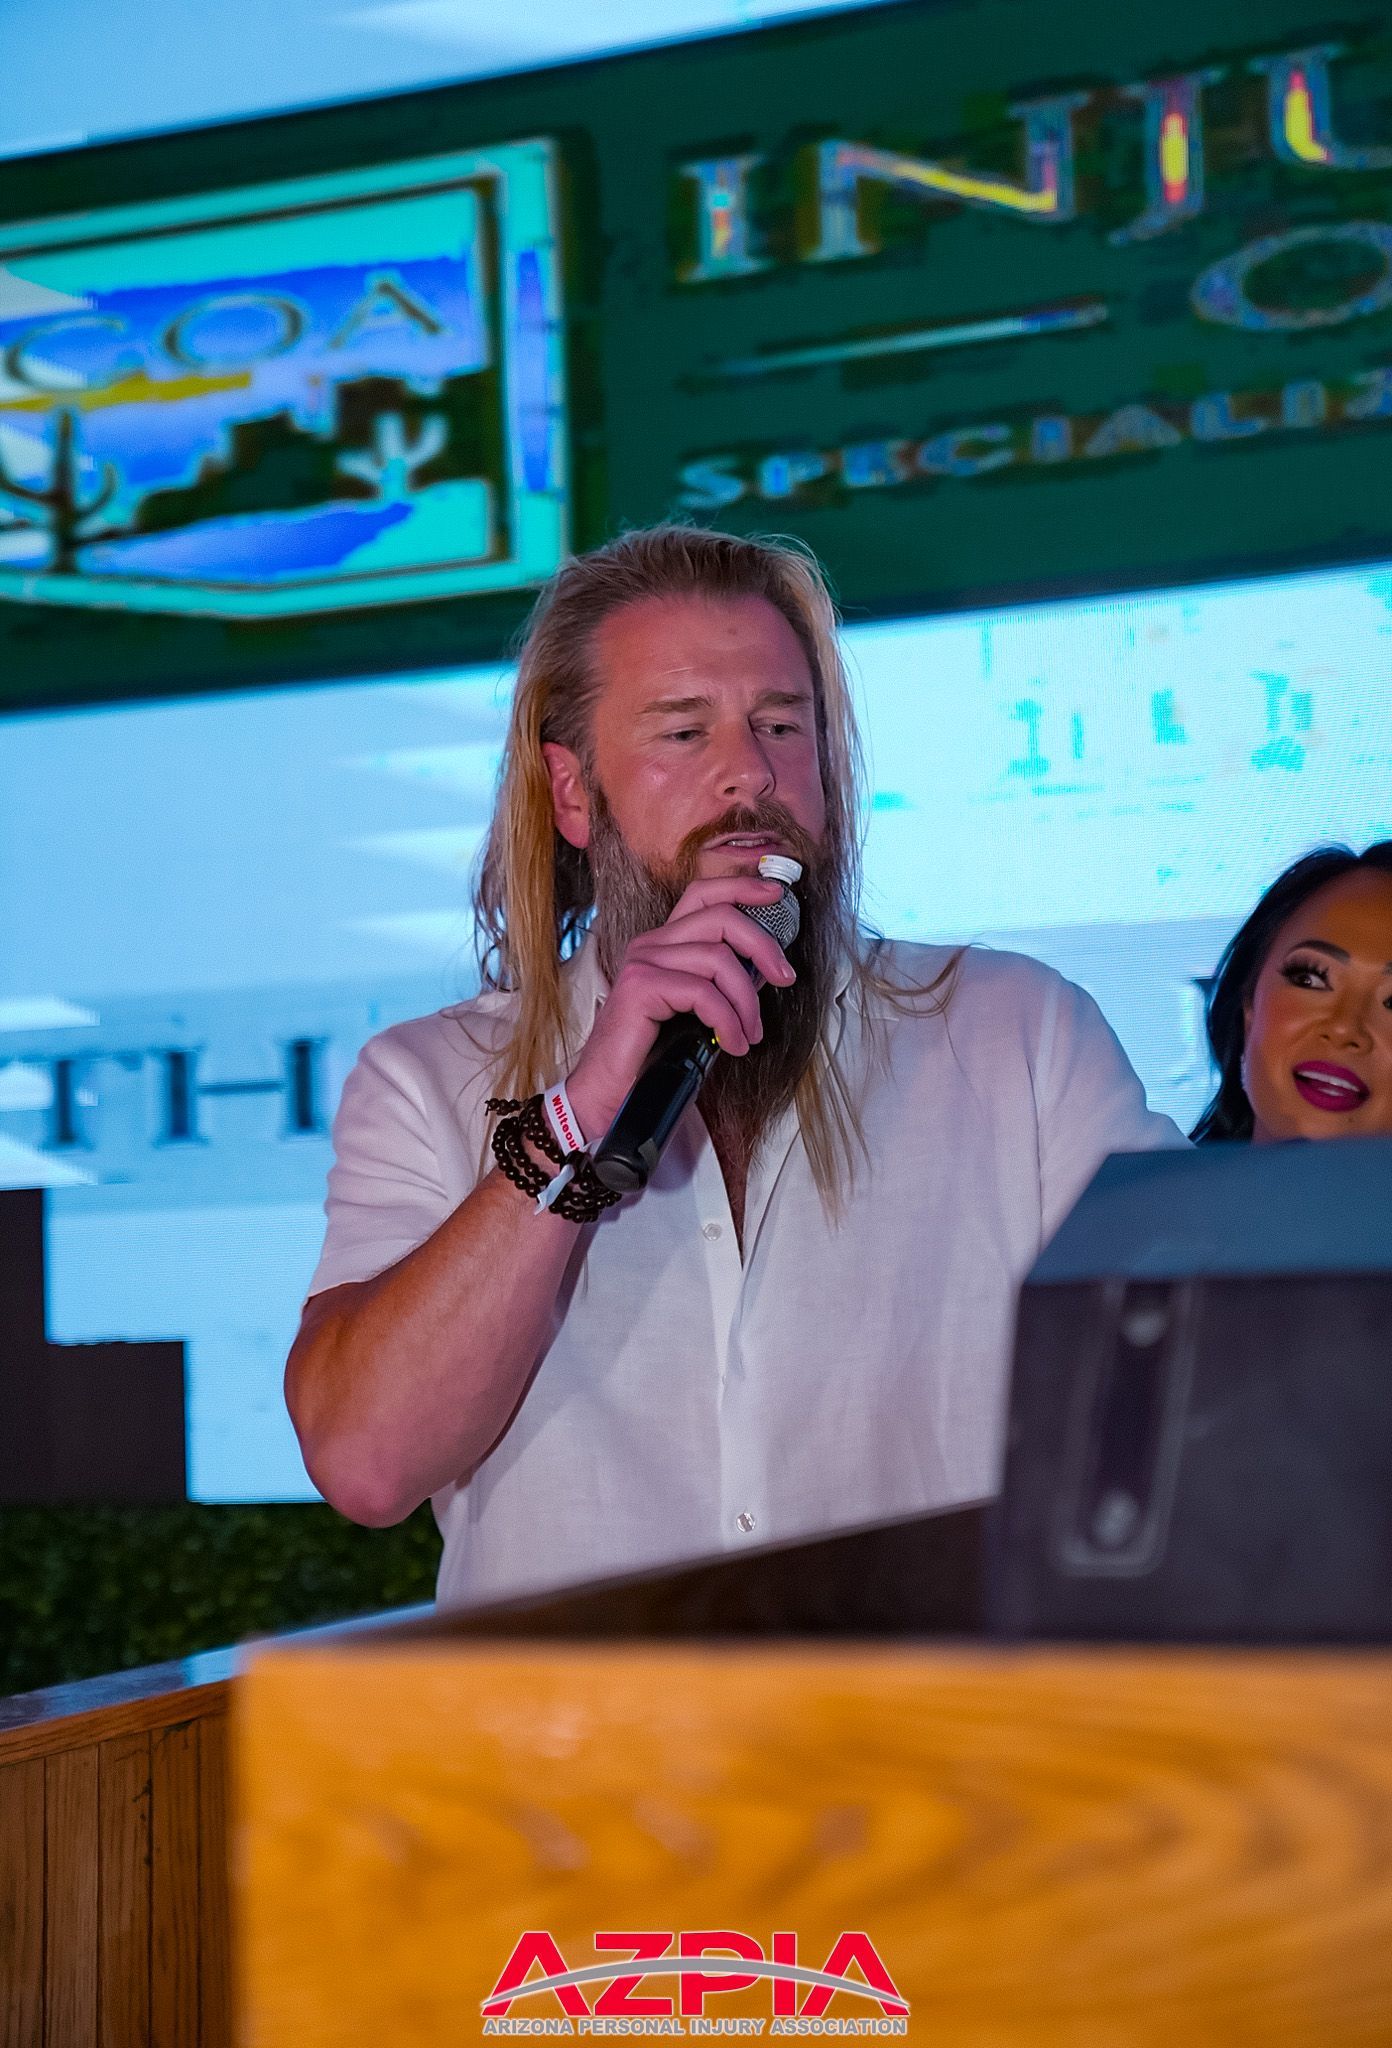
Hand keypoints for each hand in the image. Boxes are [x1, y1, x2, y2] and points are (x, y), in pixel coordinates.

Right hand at [565, 874, 796, 1138]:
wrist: (608, 1098)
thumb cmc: (652, 1060)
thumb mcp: (696, 1013)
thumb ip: (720, 983)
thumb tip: (764, 968)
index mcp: (663, 945)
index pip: (703, 895)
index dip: (742, 888)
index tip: (777, 895)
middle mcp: (650, 945)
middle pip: (720, 917)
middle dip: (762, 946)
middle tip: (784, 979)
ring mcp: (642, 963)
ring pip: (718, 958)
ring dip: (747, 1001)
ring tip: (750, 1034)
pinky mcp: (640, 988)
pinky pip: (703, 992)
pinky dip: (728, 1021)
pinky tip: (734, 1045)